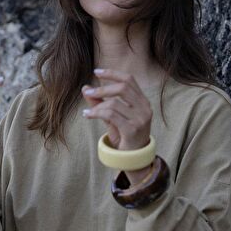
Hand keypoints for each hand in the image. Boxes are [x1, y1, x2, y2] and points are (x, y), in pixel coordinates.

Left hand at [81, 69, 153, 183]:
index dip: (112, 73)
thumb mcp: (111, 117)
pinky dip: (96, 113)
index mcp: (142, 101)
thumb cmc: (124, 136)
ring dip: (97, 105)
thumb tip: (85, 88)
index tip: (96, 72)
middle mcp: (144, 108)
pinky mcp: (132, 129)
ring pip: (114, 103)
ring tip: (88, 111)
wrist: (133, 158)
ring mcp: (140, 119)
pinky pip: (111, 115)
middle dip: (103, 88)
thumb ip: (100, 103)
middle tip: (88, 93)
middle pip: (123, 87)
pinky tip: (88, 115)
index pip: (129, 80)